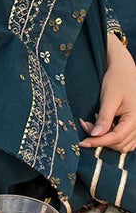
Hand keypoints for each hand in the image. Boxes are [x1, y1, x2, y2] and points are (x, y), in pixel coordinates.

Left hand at [80, 32, 135, 152]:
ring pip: (123, 144)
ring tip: (93, 124)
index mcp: (134, 118)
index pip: (116, 138)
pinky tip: (104, 125)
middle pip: (119, 144)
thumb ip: (103, 118)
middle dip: (100, 139)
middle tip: (85, 125)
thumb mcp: (109, 98)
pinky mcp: (134, 123)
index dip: (98, 142)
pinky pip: (126, 138)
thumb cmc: (117, 80)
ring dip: (107, 139)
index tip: (83, 141)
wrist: (124, 69)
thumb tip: (95, 135)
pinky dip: (113, 136)